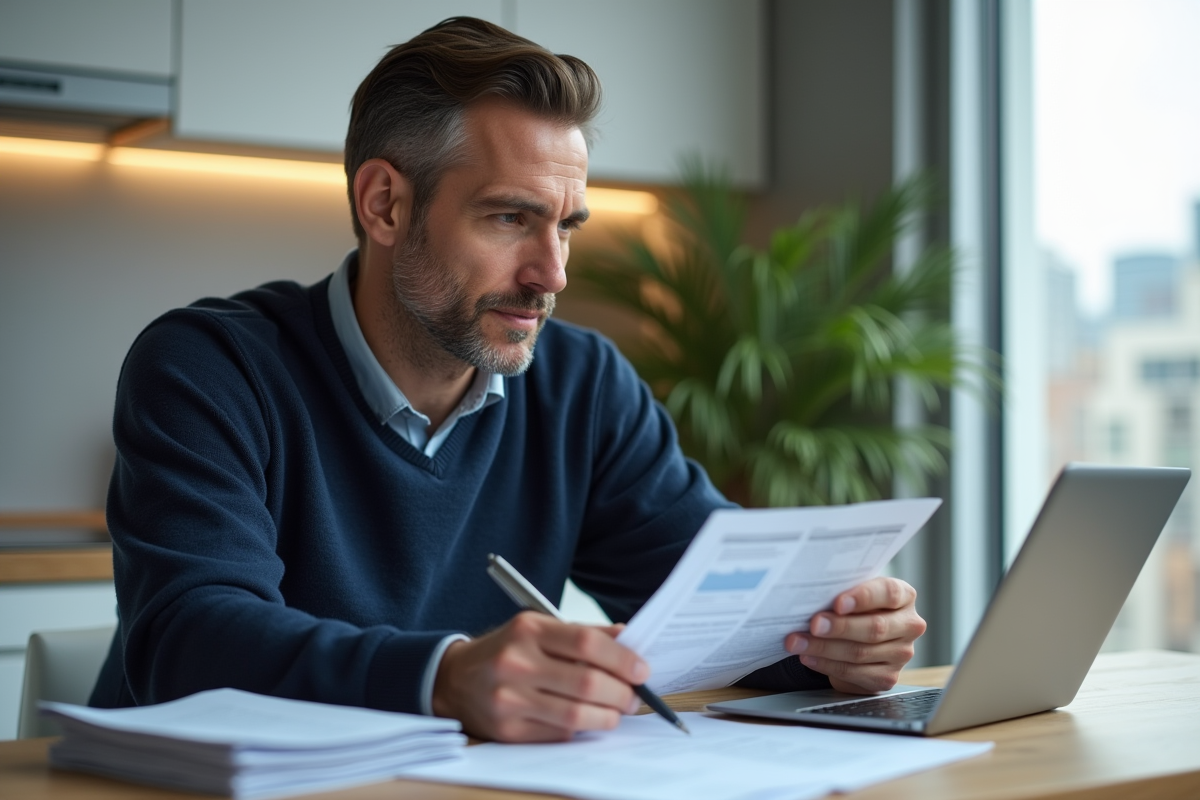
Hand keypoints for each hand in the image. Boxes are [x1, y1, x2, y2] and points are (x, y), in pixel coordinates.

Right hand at [431, 611, 648, 741]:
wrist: (454, 679)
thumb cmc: (507, 649)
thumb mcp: (538, 627)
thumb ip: (582, 633)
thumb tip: (628, 639)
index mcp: (528, 630)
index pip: (586, 643)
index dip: (622, 658)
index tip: (641, 669)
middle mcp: (516, 663)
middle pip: (587, 683)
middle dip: (621, 693)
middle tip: (633, 696)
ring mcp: (509, 699)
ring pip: (576, 715)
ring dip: (607, 717)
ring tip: (616, 711)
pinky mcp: (507, 730)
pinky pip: (559, 734)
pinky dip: (581, 729)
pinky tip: (588, 720)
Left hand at [784, 577, 925, 693]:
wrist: (858, 635)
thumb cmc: (854, 606)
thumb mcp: (853, 593)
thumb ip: (843, 591)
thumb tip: (813, 595)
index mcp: (904, 596)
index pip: (889, 593)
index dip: (863, 598)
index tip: (838, 602)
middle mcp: (908, 625)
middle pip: (876, 627)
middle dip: (840, 627)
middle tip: (814, 624)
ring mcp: (901, 654)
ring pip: (861, 652)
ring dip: (824, 648)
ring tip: (798, 641)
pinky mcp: (887, 677)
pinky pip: (854, 672)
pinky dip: (826, 664)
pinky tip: (808, 657)